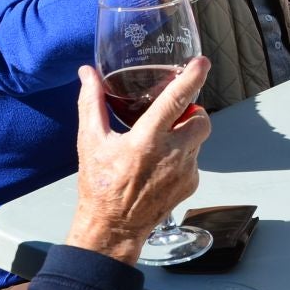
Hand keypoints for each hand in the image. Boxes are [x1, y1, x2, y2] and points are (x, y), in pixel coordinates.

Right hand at [69, 61, 210, 262]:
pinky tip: (161, 163)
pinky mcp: (191, 184)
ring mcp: (185, 171)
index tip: (202, 62)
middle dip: (192, 110)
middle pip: (201, 118)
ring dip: (186, 133)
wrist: (113, 227)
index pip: (177, 100)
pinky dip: (183, 155)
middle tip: (172, 114)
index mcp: (147, 140)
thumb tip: (87, 73)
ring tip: (161, 141)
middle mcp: (172, 154)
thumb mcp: (90, 141)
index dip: (192, 77)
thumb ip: (91, 102)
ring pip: (199, 139)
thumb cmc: (100, 186)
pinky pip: (195, 159)